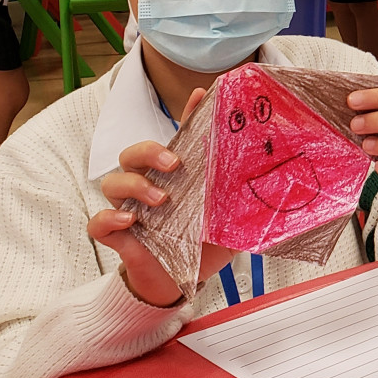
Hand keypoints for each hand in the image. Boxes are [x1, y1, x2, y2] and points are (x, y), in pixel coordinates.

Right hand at [88, 88, 231, 307]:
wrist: (182, 282)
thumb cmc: (202, 244)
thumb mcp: (229, 219)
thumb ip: (245, 201)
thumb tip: (279, 184)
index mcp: (178, 177)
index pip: (180, 138)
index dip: (188, 114)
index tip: (201, 95)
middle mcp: (150, 186)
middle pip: (134, 153)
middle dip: (150, 151)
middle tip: (174, 164)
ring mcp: (130, 208)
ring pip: (112, 181)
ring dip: (134, 185)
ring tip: (161, 200)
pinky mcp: (117, 235)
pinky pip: (99, 220)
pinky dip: (110, 217)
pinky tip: (129, 220)